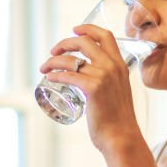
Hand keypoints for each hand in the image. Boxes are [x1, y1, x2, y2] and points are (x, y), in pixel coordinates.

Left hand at [39, 23, 142, 153]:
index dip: (87, 29)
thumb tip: (93, 82)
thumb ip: (110, 82)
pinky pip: (68, 76)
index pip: (105, 36)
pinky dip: (55, 75)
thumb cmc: (118, 120)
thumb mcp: (118, 92)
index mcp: (120, 65)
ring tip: (44, 68)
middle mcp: (113, 67)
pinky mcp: (93, 88)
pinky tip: (49, 78)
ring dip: (53, 61)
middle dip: (64, 43)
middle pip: (84, 42)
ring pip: (71, 60)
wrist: (122, 137)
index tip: (74, 30)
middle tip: (53, 52)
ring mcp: (103, 76)